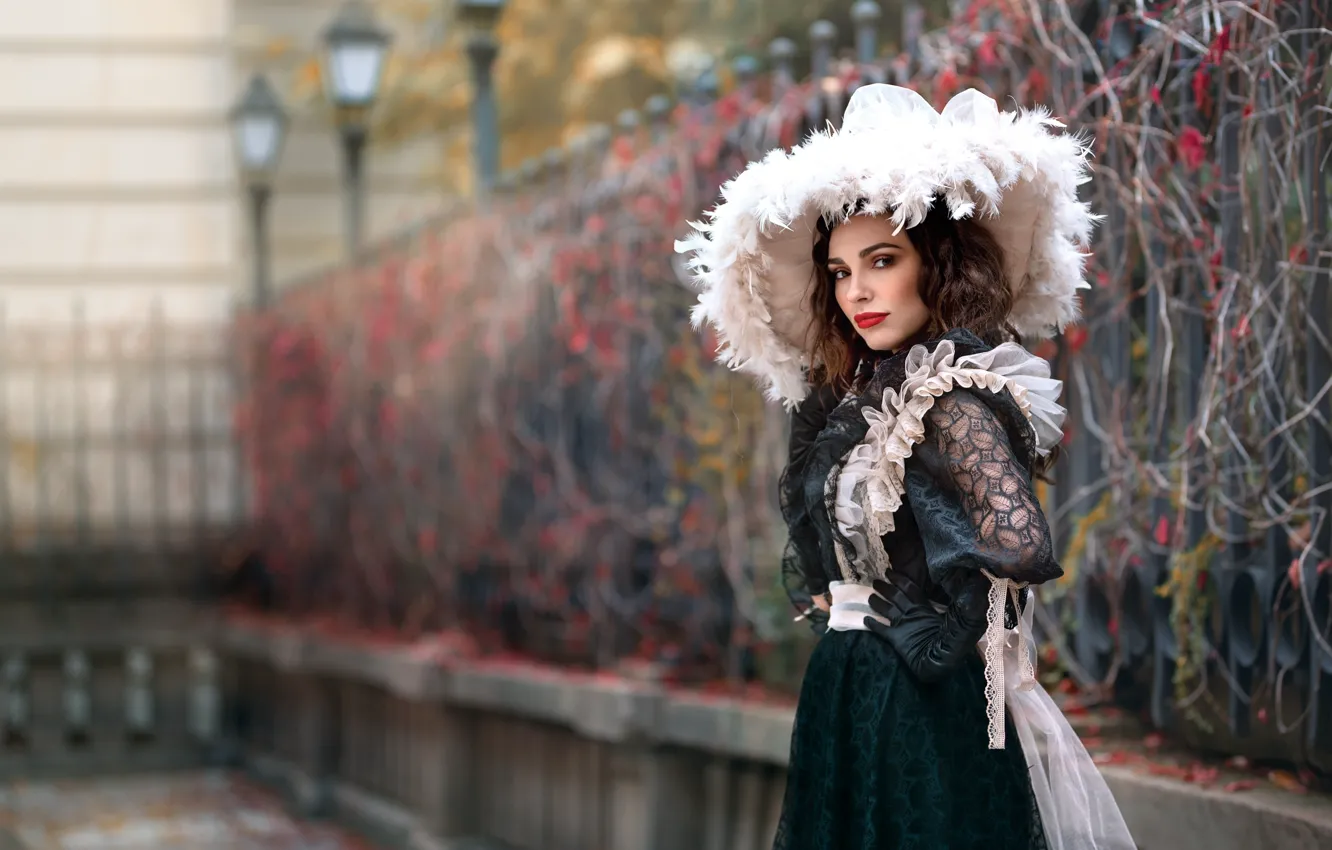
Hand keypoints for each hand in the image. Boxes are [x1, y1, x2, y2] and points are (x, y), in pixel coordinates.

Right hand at [863, 572, 988, 682]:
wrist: (943, 664)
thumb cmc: (956, 643)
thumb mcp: (967, 619)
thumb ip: (969, 600)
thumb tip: (978, 578)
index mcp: (926, 609)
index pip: (911, 589)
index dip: (901, 579)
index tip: (890, 571)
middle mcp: (913, 615)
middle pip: (896, 597)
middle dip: (886, 588)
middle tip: (875, 580)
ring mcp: (904, 628)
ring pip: (887, 610)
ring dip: (878, 602)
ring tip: (869, 594)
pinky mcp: (896, 640)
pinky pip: (882, 631)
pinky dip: (874, 624)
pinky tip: (865, 618)